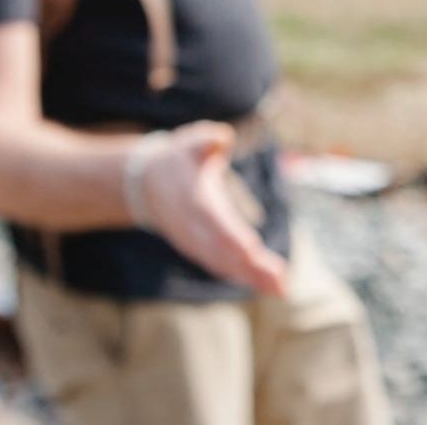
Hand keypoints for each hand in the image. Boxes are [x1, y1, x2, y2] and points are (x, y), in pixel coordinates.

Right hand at [138, 122, 288, 295]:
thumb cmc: (179, 160)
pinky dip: (241, 276)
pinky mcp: (197, 249)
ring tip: (280, 288)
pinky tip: (266, 284)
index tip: (253, 250)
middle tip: (280, 283)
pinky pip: (220, 266)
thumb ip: (207, 140)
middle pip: (223, 251)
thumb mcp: (190, 142)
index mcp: (194, 201)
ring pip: (223, 264)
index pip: (215, 222)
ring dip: (251, 277)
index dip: (233, 237)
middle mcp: (194, 227)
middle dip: (250, 268)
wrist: (146, 185)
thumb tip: (223, 137)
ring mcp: (194, 242)